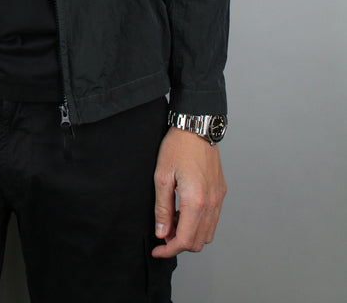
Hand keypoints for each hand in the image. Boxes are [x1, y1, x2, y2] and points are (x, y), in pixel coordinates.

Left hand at [152, 127, 226, 258]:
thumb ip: (162, 208)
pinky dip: (199, 224)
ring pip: (207, 233)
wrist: (196, 127)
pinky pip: (213, 219)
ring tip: (173, 220)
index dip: (168, 250)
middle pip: (197, 242)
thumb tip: (162, 232)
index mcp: (195, 201)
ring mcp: (218, 198)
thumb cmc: (177, 147)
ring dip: (190, 234)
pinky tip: (185, 211)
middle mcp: (211, 203)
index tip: (157, 249)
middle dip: (178, 244)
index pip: (184, 240)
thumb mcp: (162, 176)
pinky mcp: (221, 192)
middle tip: (163, 232)